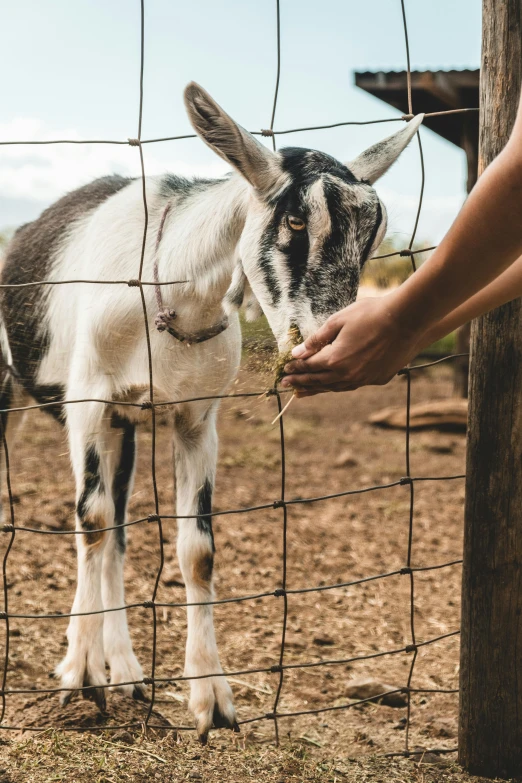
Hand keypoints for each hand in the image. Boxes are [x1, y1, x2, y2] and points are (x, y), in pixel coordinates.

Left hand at [282, 295, 420, 395]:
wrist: (407, 320)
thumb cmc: (371, 314)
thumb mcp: (338, 321)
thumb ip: (316, 339)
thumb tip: (298, 353)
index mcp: (335, 360)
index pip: (309, 367)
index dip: (295, 368)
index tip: (285, 370)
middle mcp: (348, 374)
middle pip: (319, 381)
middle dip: (300, 383)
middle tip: (286, 385)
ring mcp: (364, 379)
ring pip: (335, 387)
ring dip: (318, 389)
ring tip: (304, 392)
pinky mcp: (378, 379)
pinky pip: (353, 385)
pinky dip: (338, 386)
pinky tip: (334, 385)